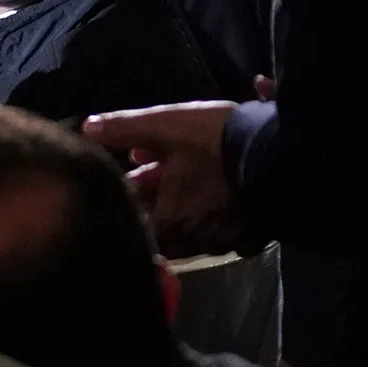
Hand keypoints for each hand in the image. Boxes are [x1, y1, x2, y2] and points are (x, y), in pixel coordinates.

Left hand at [84, 100, 245, 257]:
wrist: (281, 152)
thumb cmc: (216, 140)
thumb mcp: (166, 125)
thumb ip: (123, 128)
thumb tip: (86, 129)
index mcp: (169, 220)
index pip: (136, 226)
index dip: (130, 203)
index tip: (129, 184)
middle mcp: (195, 240)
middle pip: (163, 232)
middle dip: (155, 204)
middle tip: (154, 173)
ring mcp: (225, 241)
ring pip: (192, 232)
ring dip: (183, 209)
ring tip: (183, 178)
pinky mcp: (250, 237)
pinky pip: (223, 234)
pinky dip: (213, 217)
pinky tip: (215, 195)